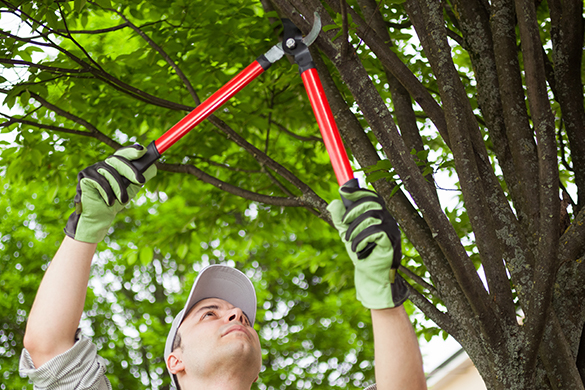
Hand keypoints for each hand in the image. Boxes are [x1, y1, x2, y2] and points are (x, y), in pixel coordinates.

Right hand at [64, 144, 156, 242]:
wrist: (98, 217)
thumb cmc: (115, 202)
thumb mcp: (130, 189)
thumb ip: (138, 178)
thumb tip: (153, 168)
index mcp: (115, 166)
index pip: (124, 154)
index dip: (132, 150)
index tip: (143, 150)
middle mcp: (103, 164)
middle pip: (118, 160)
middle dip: (131, 170)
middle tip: (141, 181)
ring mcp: (93, 168)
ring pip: (110, 172)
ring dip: (118, 188)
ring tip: (123, 201)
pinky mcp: (84, 176)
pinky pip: (98, 180)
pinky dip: (106, 192)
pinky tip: (109, 201)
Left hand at [327, 184, 408, 308]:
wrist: (370, 276)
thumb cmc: (361, 254)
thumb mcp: (346, 234)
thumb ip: (340, 219)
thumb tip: (333, 202)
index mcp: (378, 216)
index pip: (371, 197)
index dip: (358, 192)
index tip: (343, 191)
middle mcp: (388, 220)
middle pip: (371, 203)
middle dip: (353, 212)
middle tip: (343, 224)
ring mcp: (392, 230)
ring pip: (372, 216)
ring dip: (355, 229)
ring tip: (350, 242)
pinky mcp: (391, 241)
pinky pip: (376, 231)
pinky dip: (362, 239)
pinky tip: (358, 249)